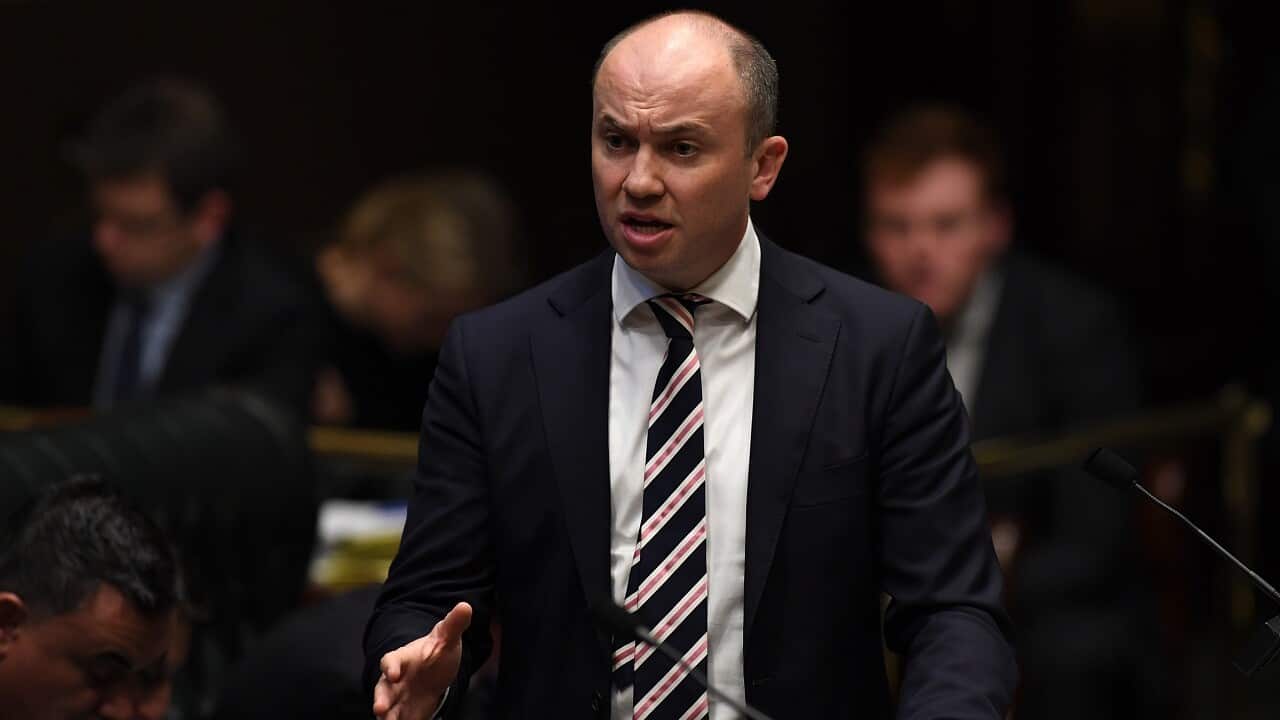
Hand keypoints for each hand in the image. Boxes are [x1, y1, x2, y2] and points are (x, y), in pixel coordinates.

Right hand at [373, 602, 471, 719]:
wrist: (436, 671)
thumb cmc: (436, 652)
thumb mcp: (447, 638)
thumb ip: (453, 624)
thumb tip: (465, 606)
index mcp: (402, 658)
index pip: (390, 660)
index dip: (390, 666)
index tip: (393, 674)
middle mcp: (394, 680)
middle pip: (382, 689)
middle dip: (381, 698)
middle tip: (380, 709)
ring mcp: (398, 698)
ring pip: (388, 708)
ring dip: (387, 716)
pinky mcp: (405, 713)